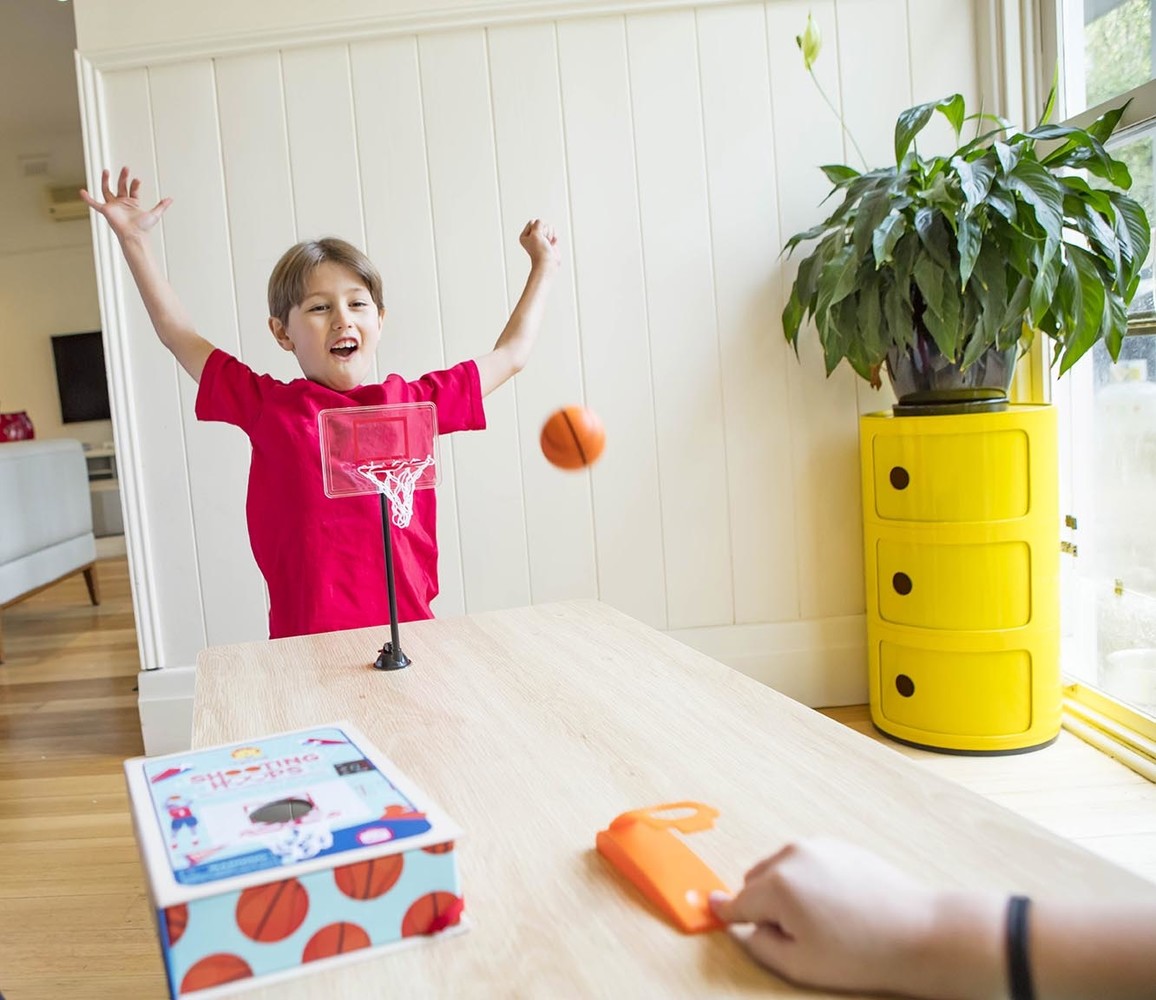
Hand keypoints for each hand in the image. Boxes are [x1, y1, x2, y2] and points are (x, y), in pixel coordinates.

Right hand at [80, 167, 171, 242]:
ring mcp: (113, 206)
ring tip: (106, 170)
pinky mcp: (105, 210)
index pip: (132, 190)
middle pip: (120, 186)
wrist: (135, 235)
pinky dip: (87, 199)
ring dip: (106, 180)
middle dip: (123, 177)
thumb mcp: (155, 214)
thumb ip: (161, 206)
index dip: (135, 184)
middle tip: (126, 168)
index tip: (137, 180)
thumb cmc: (143, 228)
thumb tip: (171, 199)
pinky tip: (81, 192)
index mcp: (132, 204)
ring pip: (106, 190)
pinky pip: (93, 204)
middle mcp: (121, 204)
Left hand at [519, 219, 560, 271]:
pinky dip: (554, 237)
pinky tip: (552, 244)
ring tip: (547, 243)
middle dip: (545, 232)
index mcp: (525, 235)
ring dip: (550, 235)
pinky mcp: (549, 240)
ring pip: (549, 227)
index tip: (538, 238)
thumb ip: (538, 223)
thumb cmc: (540, 251)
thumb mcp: (535, 234)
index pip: (533, 222)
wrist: (548, 263)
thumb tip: (543, 222)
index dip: (538, 228)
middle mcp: (532, 236)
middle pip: (542, 224)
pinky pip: (554, 232)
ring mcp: (541, 238)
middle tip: (543, 242)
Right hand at [710, 838, 951, 995]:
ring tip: (821, 923)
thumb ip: (761, 945)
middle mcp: (791, 856)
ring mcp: (816, 846)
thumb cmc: (861, 953)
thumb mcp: (799, 964)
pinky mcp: (837, 845)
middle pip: (755, 881)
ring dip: (784, 891)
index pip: (738, 902)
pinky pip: (805, 863)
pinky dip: (806, 881)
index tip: (710, 909)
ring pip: (779, 869)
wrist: (918, 932)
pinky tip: (836, 907)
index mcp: (778, 885)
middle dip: (762, 906)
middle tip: (793, 936)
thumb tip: (747, 927)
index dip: (725, 912)